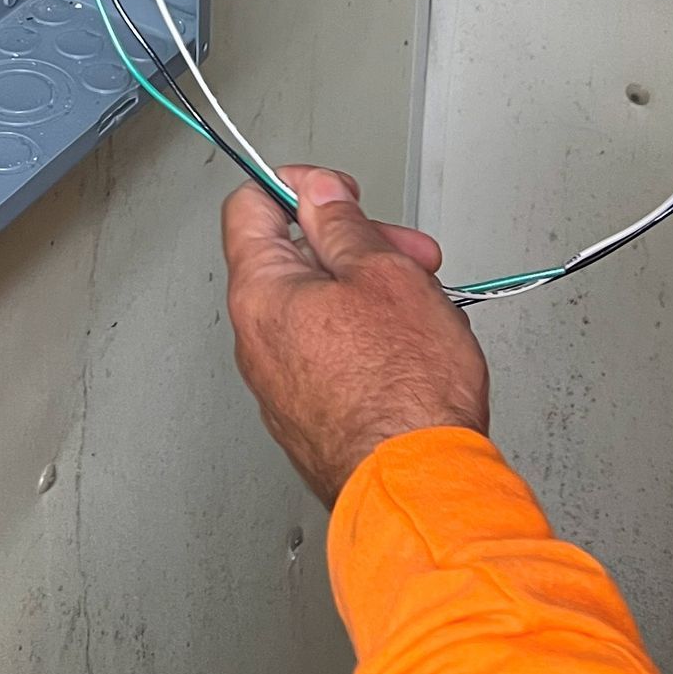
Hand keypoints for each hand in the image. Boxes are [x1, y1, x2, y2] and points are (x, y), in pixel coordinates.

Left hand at [221, 169, 488, 507]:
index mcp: (260, 293)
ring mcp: (280, 384)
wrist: (420, 487)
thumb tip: (316, 192)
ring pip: (318, 308)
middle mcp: (256, 340)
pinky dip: (366, 340)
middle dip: (354, 245)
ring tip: (423, 307)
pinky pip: (330, 355)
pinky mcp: (310, 417)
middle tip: (408, 254)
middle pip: (292, 258)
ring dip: (369, 293)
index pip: (249, 207)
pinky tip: (411, 352)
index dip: (298, 186)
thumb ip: (342, 223)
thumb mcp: (383, 272)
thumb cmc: (404, 392)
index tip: (338, 192)